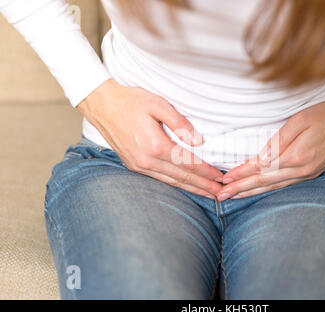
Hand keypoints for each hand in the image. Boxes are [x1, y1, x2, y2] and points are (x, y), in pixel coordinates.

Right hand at [77, 79, 223, 198]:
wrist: (101, 105)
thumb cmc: (130, 101)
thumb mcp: (158, 104)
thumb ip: (179, 123)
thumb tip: (197, 141)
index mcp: (155, 145)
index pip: (188, 164)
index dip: (207, 172)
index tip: (221, 178)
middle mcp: (147, 160)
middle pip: (182, 178)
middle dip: (203, 187)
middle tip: (221, 194)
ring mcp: (138, 165)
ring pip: (171, 182)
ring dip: (192, 189)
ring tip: (208, 195)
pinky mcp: (134, 166)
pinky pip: (160, 179)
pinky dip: (176, 184)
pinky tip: (186, 187)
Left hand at [217, 83, 324, 200]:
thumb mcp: (300, 120)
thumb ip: (279, 141)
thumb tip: (260, 159)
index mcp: (297, 156)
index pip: (261, 168)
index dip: (241, 174)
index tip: (224, 179)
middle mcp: (302, 170)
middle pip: (264, 182)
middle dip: (241, 189)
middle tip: (221, 196)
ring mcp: (308, 173)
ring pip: (273, 186)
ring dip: (252, 192)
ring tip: (234, 198)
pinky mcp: (312, 172)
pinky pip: (284, 184)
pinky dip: (267, 189)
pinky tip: (258, 191)